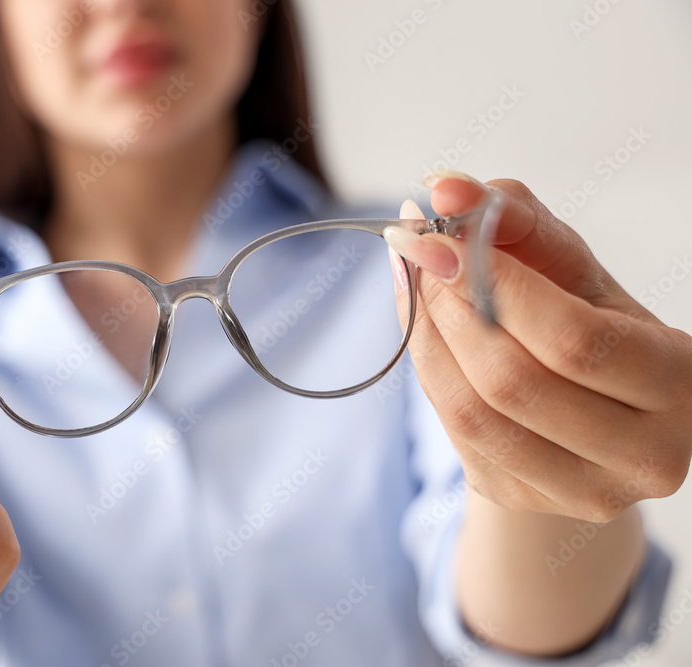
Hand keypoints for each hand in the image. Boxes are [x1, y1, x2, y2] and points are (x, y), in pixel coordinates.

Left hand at [384, 170, 691, 521]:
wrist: (593, 412)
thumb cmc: (591, 324)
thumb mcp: (575, 270)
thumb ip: (519, 221)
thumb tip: (445, 188)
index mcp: (680, 387)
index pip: (574, 340)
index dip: (495, 282)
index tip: (441, 233)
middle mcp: (644, 456)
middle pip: (513, 382)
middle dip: (450, 305)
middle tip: (418, 249)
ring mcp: (581, 491)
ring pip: (473, 413)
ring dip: (427, 336)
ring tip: (415, 280)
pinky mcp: (523, 498)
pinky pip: (454, 431)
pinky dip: (427, 368)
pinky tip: (424, 325)